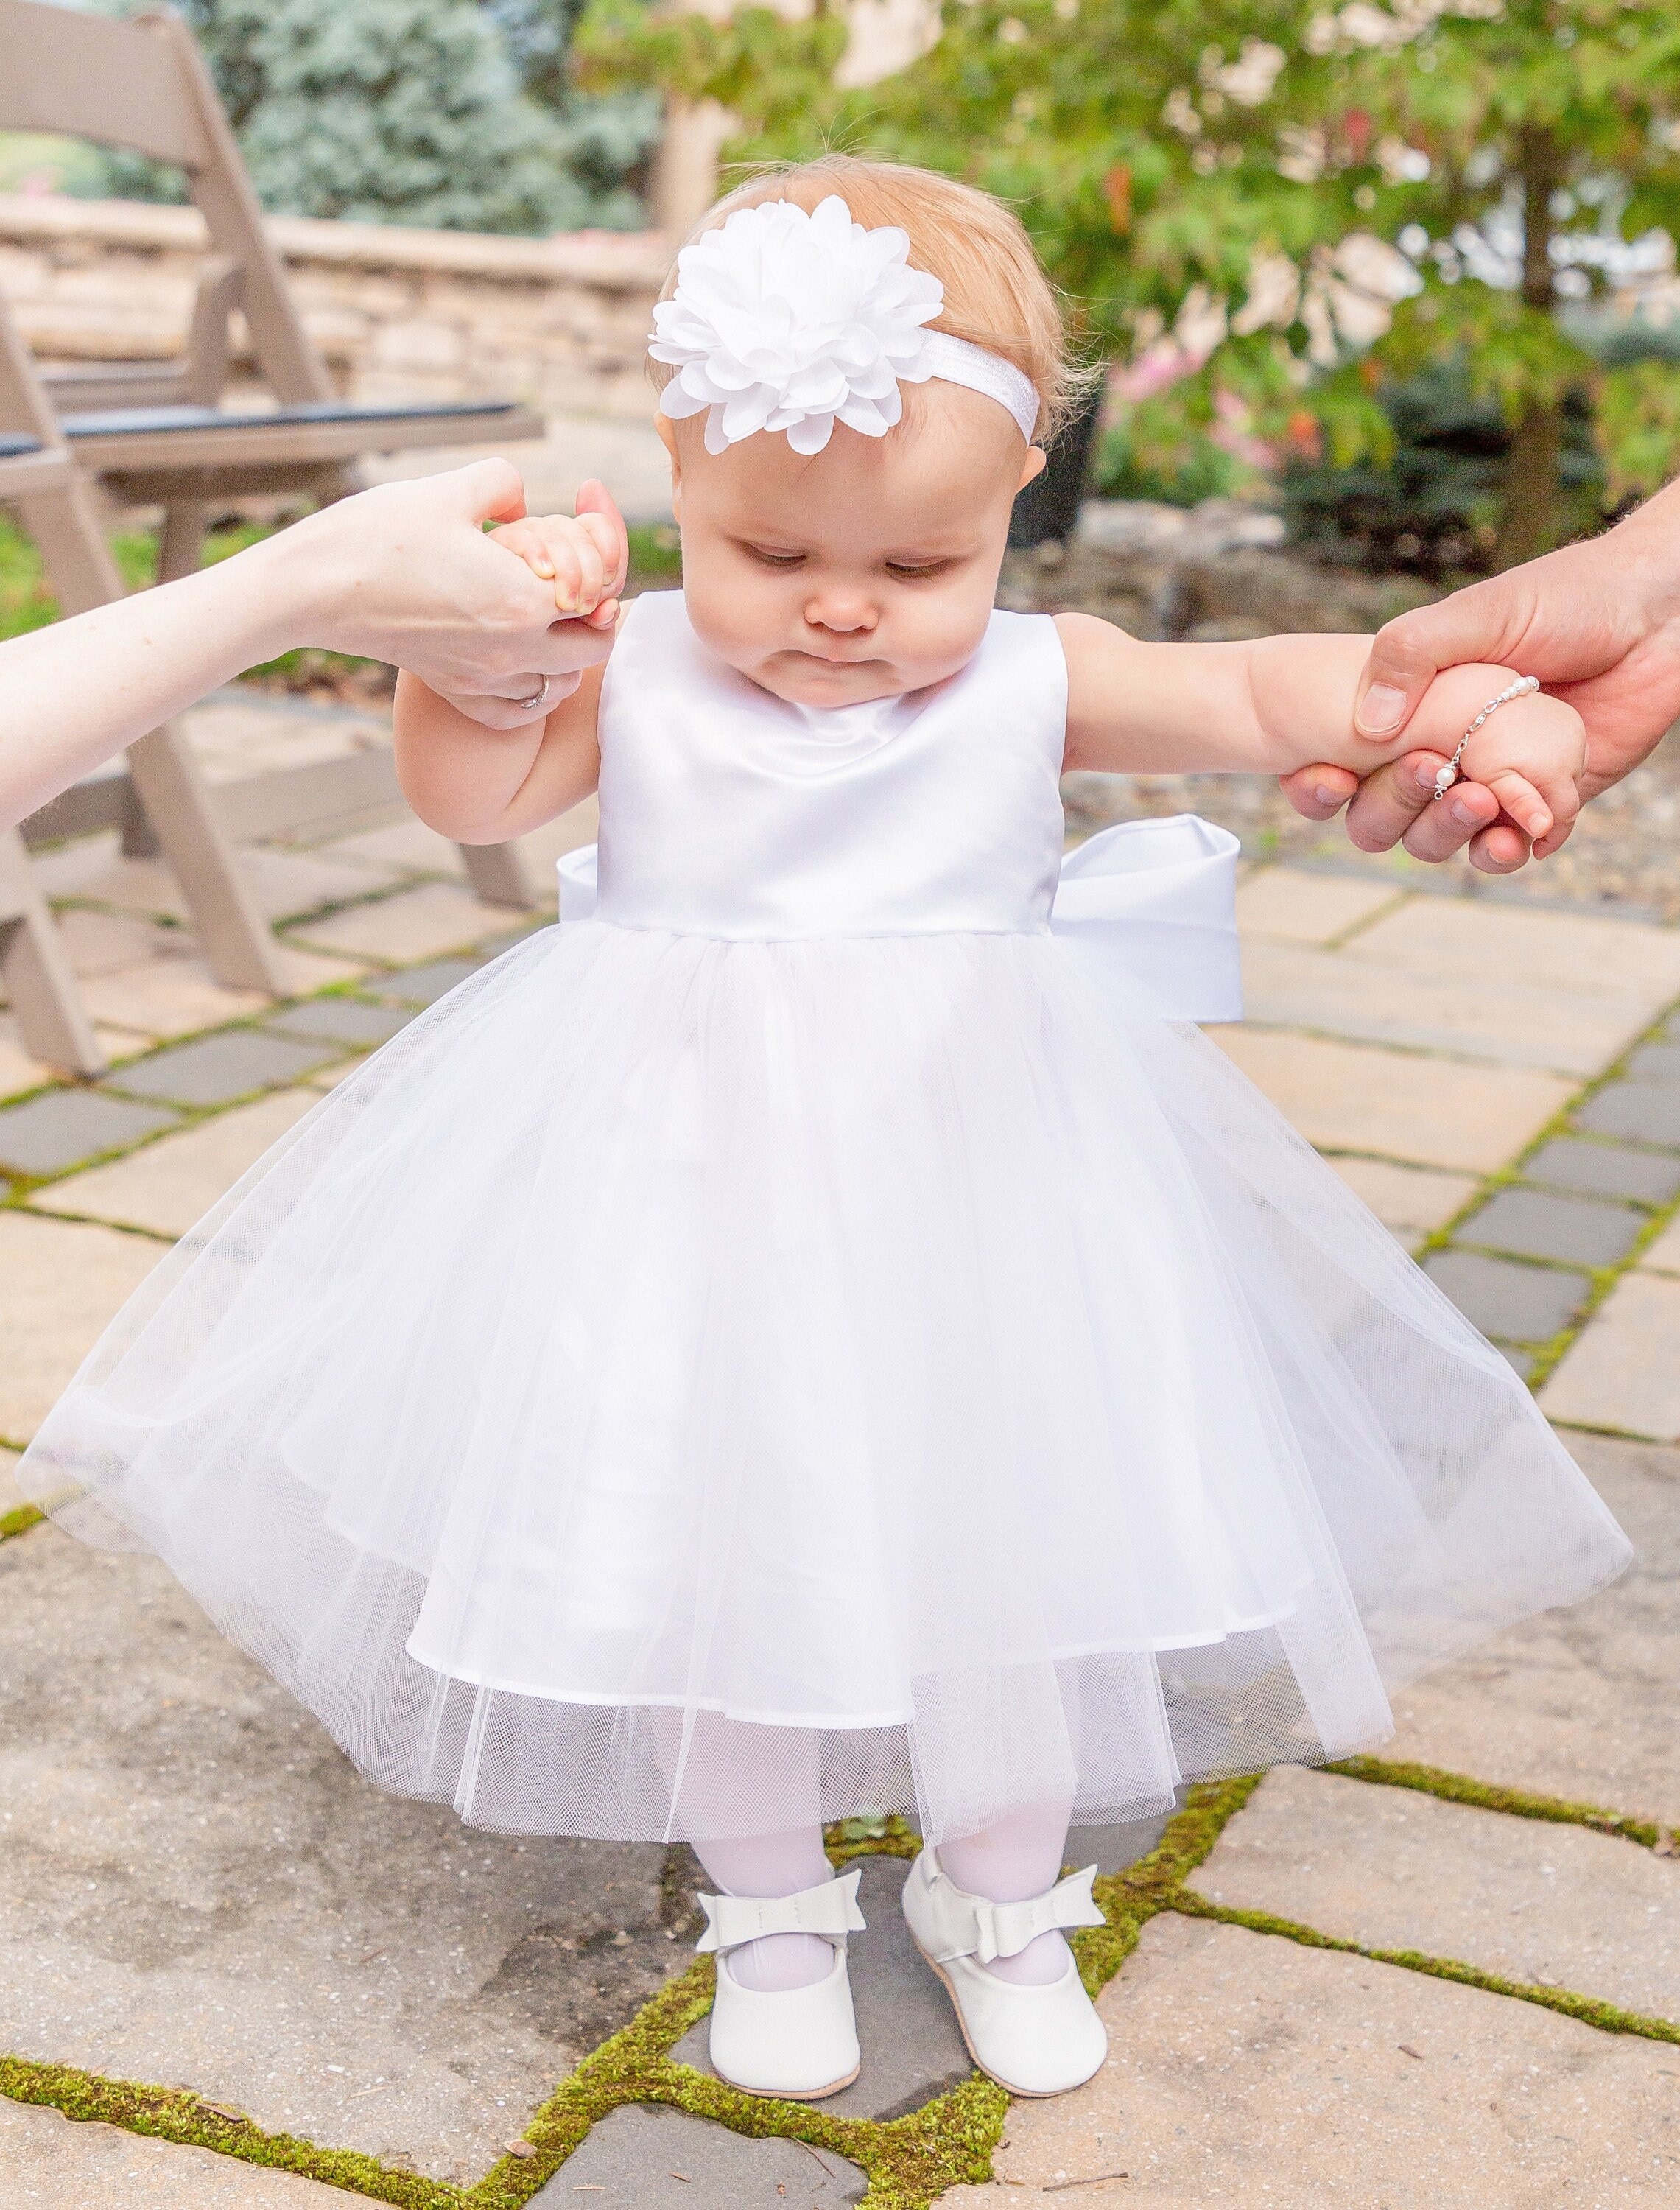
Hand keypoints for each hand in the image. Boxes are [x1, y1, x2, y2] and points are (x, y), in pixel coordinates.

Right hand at [270, 463, 628, 701]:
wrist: (311, 590)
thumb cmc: (377, 535)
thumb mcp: (449, 489)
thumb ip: (503, 485)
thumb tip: (521, 504)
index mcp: (522, 600)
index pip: (599, 594)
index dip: (600, 563)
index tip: (578, 538)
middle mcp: (512, 650)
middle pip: (594, 647)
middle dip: (596, 613)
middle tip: (573, 579)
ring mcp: (483, 677)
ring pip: (560, 684)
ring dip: (569, 652)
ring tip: (551, 615)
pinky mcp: (455, 688)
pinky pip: (516, 709)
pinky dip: (532, 689)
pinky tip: (520, 656)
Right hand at [1279, 479, 1679, 867]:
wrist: (1661, 614)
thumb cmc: (1567, 597)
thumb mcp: (1474, 613)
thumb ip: (1408, 655)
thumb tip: (1365, 727)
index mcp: (1411, 708)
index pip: (1339, 763)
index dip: (1320, 787)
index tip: (1330, 779)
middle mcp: (1443, 750)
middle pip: (1383, 817)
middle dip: (1393, 809)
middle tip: (1430, 771)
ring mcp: (1492, 780)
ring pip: (1438, 842)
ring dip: (1446, 836)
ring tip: (1483, 806)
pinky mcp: (1546, 803)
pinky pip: (1508, 849)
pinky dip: (1505, 851)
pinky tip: (1517, 834)